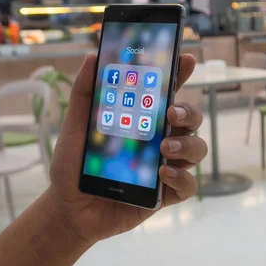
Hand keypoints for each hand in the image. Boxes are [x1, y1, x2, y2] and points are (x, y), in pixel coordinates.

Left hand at [47, 53, 206, 244]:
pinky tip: (163, 174)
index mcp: (144, 120)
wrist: (68, 208)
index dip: (180, 74)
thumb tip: (92, 57)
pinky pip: (188, 186)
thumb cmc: (74, 164)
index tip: (185, 58)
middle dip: (189, 111)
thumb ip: (84, 93)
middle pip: (191, 119)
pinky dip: (181, 178)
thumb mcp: (75, 126)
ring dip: (187, 144)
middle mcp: (160, 139)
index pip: (168, 92)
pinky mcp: (165, 194)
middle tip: (172, 112)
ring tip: (164, 148)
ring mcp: (166, 166)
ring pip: (197, 149)